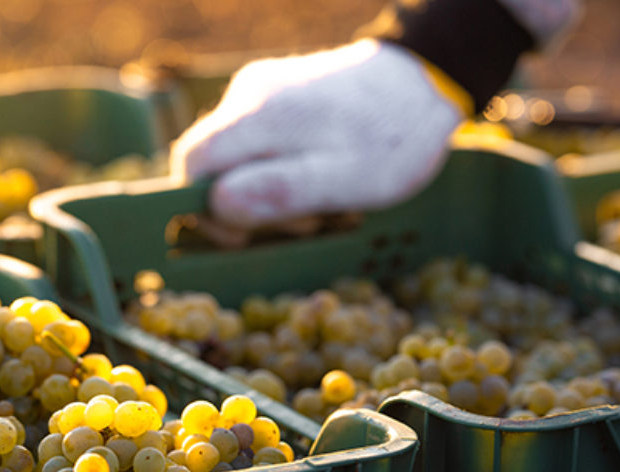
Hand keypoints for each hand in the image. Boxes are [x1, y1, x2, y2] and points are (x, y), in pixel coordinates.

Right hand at [170, 39, 464, 230]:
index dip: (204, 209)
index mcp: (258, 114)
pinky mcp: (281, 95)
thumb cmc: (392, 139)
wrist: (427, 85)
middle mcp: (249, 94)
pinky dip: (281, 171)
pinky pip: (260, 144)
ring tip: (322, 203)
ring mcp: (264, 90)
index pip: (192, 163)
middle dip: (245, 205)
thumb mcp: (345, 180)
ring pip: (238, 156)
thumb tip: (219, 207)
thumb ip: (281, 191)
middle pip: (213, 162)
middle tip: (304, 223)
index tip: (242, 239)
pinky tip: (321, 178)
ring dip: (268, 191)